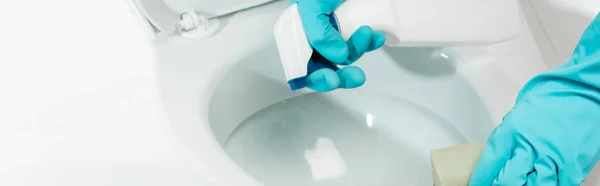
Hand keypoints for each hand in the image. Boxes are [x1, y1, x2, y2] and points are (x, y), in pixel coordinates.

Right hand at [291, 0, 385, 91]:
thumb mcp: (312, 6)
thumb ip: (319, 33)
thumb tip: (336, 56)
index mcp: (298, 35)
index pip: (303, 67)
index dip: (316, 78)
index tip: (331, 80)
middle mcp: (314, 37)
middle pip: (325, 68)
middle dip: (342, 75)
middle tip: (355, 77)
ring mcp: (334, 32)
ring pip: (346, 56)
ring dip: (359, 50)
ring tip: (366, 34)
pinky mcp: (352, 27)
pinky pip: (360, 44)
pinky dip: (370, 42)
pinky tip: (374, 35)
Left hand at [470, 13, 599, 184]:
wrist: (584, 89)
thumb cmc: (552, 95)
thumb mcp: (518, 113)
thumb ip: (507, 136)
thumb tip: (498, 154)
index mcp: (511, 132)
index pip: (488, 165)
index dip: (480, 179)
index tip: (478, 184)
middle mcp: (529, 147)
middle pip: (507, 181)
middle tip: (497, 185)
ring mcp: (551, 158)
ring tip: (523, 182)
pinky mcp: (572, 166)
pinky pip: (558, 185)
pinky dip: (551, 184)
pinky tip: (546, 179)